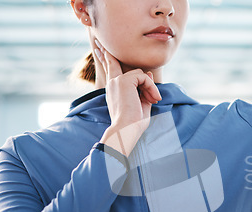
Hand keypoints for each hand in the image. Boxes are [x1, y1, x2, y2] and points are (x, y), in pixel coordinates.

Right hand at [93, 39, 161, 156]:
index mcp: (114, 90)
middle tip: (98, 42)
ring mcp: (117, 81)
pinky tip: (152, 98)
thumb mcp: (142, 103)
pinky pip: (143, 77)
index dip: (106, 59)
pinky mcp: (124, 80)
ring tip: (153, 100)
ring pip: (139, 74)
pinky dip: (151, 87)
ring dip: (150, 87)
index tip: (99, 49)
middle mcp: (113, 83)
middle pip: (111, 62)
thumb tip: (148, 74)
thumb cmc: (133, 123)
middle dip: (107, 52)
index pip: (110, 71)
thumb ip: (144, 88)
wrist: (126, 129)